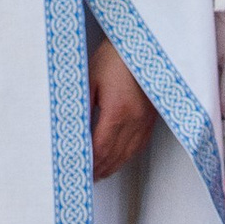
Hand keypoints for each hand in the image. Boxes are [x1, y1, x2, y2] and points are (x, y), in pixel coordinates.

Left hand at [88, 34, 153, 177]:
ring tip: (100, 173)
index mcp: (117, 111)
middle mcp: (135, 120)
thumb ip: (81, 106)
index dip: (90, 163)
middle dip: (100, 169)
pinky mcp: (152, 116)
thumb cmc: (114, 57)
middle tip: (87, 178)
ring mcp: (146, 120)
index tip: (79, 170)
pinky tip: (120, 157)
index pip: (101, 148)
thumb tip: (72, 129)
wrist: (142, 45)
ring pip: (129, 153)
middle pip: (115, 155)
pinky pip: (140, 144)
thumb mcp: (90, 78)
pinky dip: (128, 155)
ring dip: (114, 165)